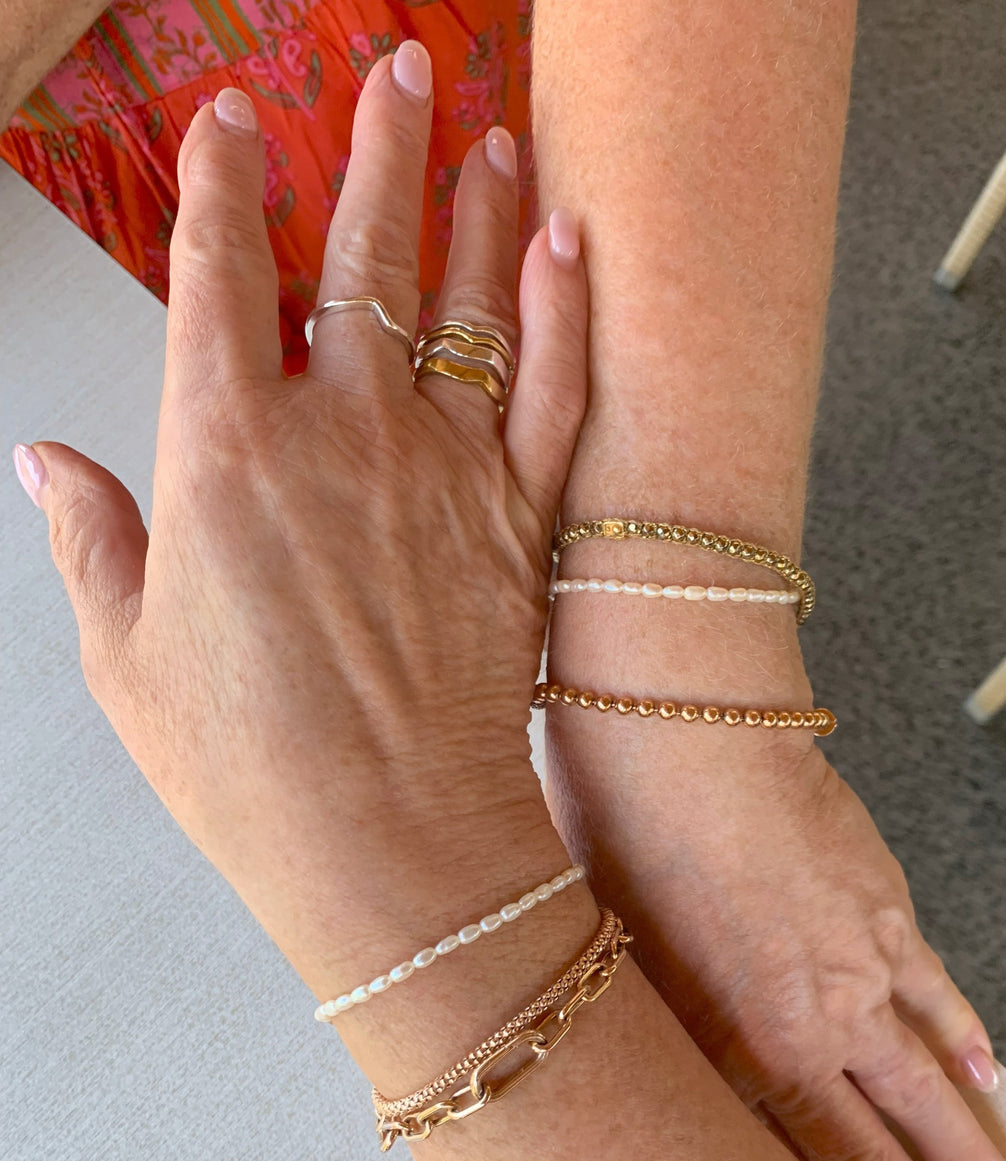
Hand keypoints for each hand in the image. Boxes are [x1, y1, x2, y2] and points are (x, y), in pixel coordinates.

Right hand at [15, 48, 586, 981]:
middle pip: (360, 255)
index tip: (227, 122)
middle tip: (394, 73)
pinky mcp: (516, 522)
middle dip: (374, 148)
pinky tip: (563, 244)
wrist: (394, 847)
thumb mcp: (126, 659)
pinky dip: (562, 312)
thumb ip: (90, 541)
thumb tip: (43, 464)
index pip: (216, 276)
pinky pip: (553, 392)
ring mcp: (442, 472)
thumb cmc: (255, 771)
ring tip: (485, 132)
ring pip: (467, 302)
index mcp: (223, 457)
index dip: (218, 185)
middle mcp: (341, 438)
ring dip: (474, 205)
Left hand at [546, 620, 1005, 1160]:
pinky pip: (938, 988)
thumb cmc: (621, 833)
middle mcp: (813, 1017)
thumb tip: (695, 1086)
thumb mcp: (620, 957)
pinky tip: (990, 1071)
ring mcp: (863, 959)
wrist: (679, 727)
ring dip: (973, 1142)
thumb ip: (672, 1035)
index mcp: (738, 1043)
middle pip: (894, 1136)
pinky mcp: (884, 900)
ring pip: (933, 1072)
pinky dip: (967, 1034)